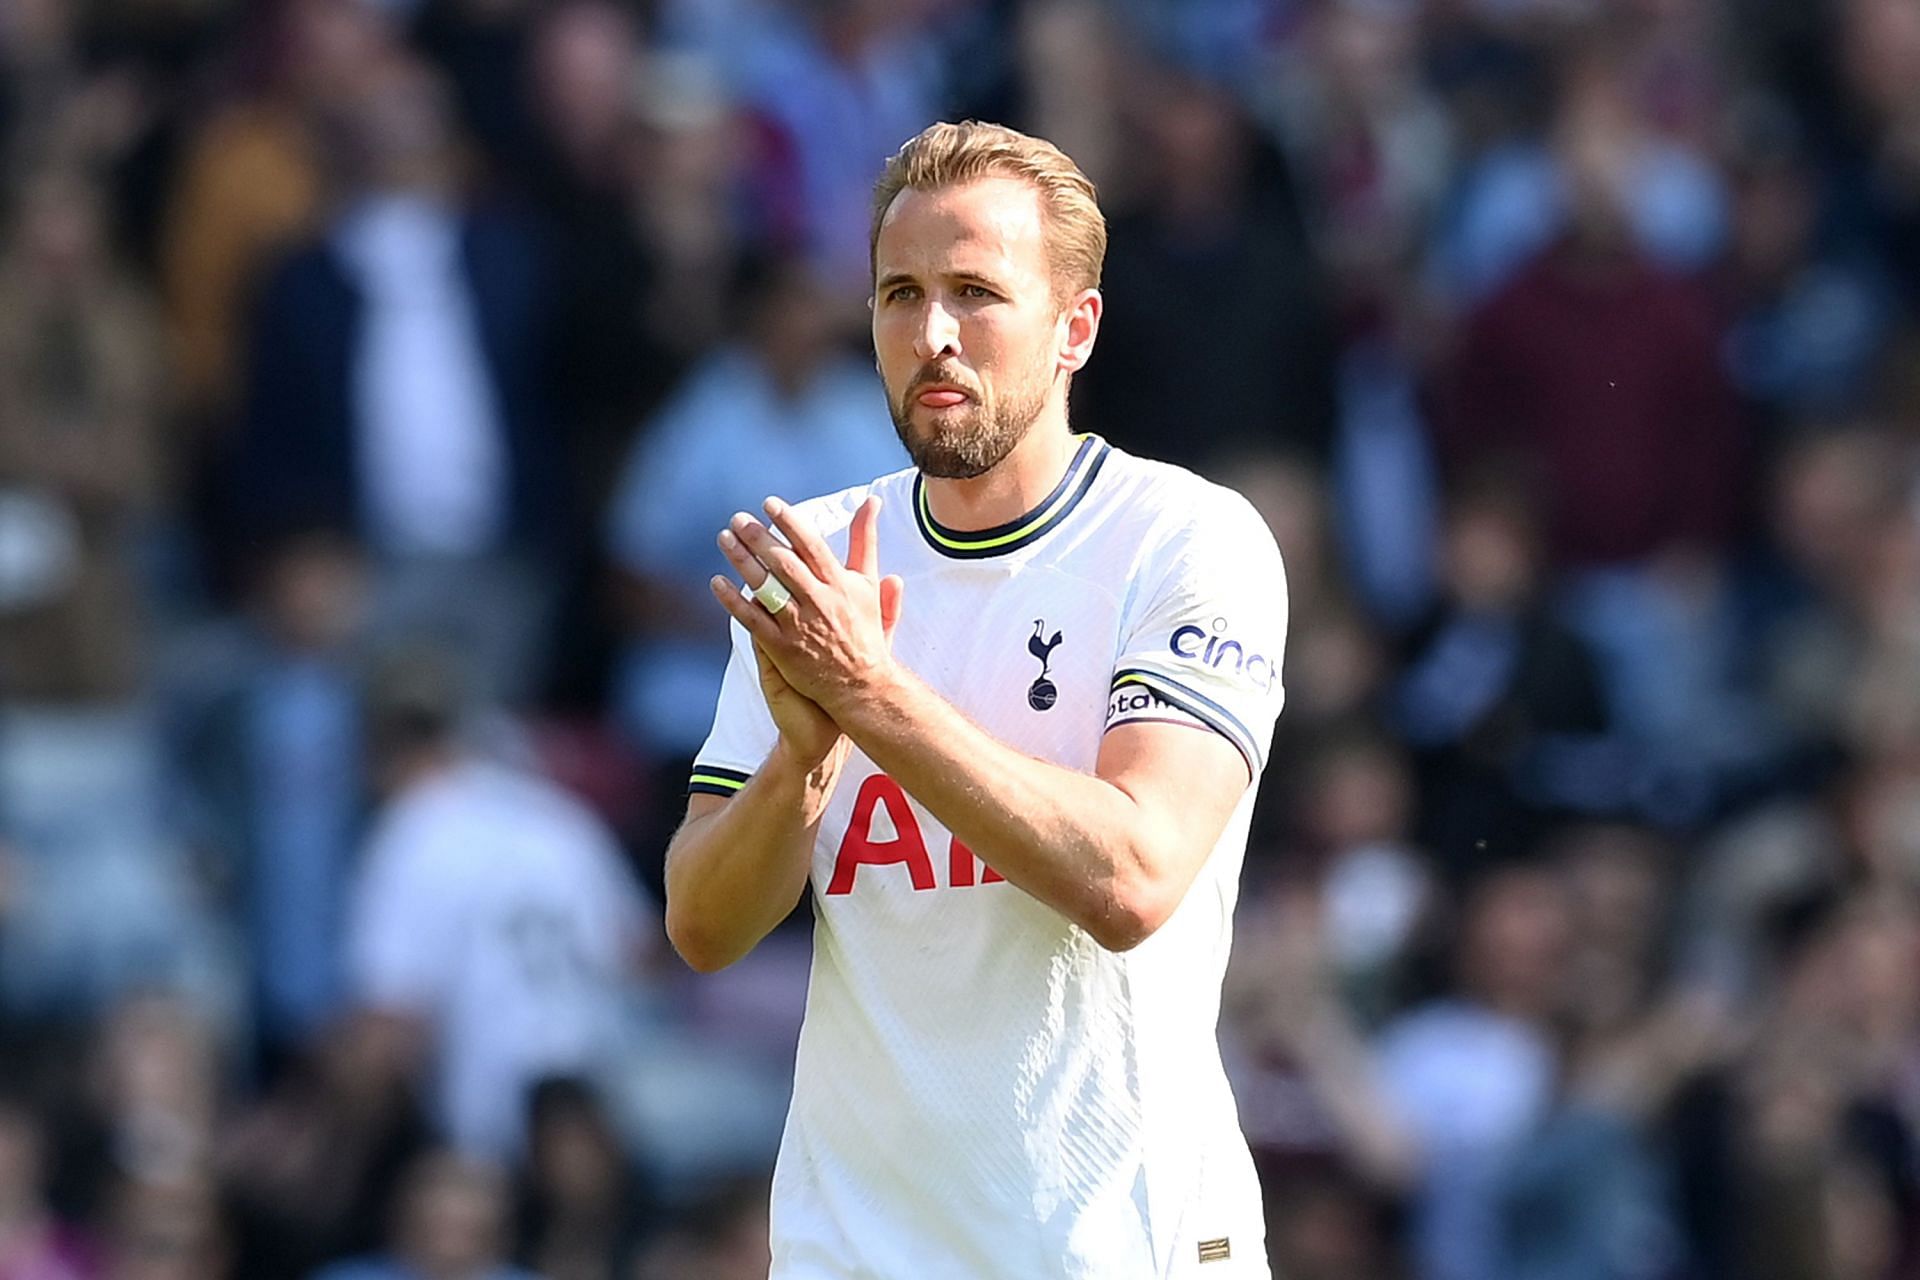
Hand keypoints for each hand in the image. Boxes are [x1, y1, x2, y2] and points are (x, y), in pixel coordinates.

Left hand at [711, 493, 904, 742]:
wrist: (862, 685)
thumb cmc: (865, 632)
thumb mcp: (868, 583)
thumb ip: (866, 541)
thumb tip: (871, 502)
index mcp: (841, 584)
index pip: (811, 546)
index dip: (789, 522)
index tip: (769, 504)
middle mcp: (820, 602)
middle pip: (784, 563)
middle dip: (758, 538)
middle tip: (737, 518)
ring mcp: (799, 626)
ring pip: (766, 588)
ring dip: (742, 561)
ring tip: (725, 539)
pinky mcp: (782, 648)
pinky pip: (752, 620)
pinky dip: (733, 601)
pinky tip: (717, 582)